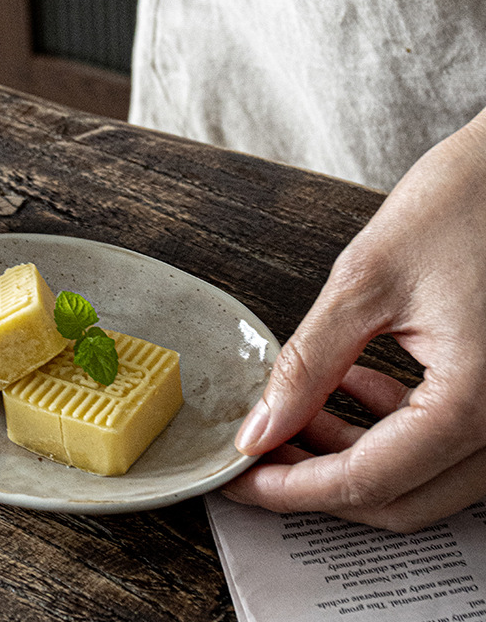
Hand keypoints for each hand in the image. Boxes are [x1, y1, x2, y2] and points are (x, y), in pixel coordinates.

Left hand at [223, 115, 485, 531]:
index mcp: (478, 404)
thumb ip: (311, 363)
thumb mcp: (369, 281)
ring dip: (350, 455)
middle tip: (259, 451)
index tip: (240, 479)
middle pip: (399, 499)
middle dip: (317, 481)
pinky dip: (387, 429)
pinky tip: (352, 386)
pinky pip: (445, 443)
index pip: (369, 481)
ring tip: (295, 413)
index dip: (292, 489)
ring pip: (421, 478)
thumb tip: (262, 425)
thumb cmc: (467, 203)